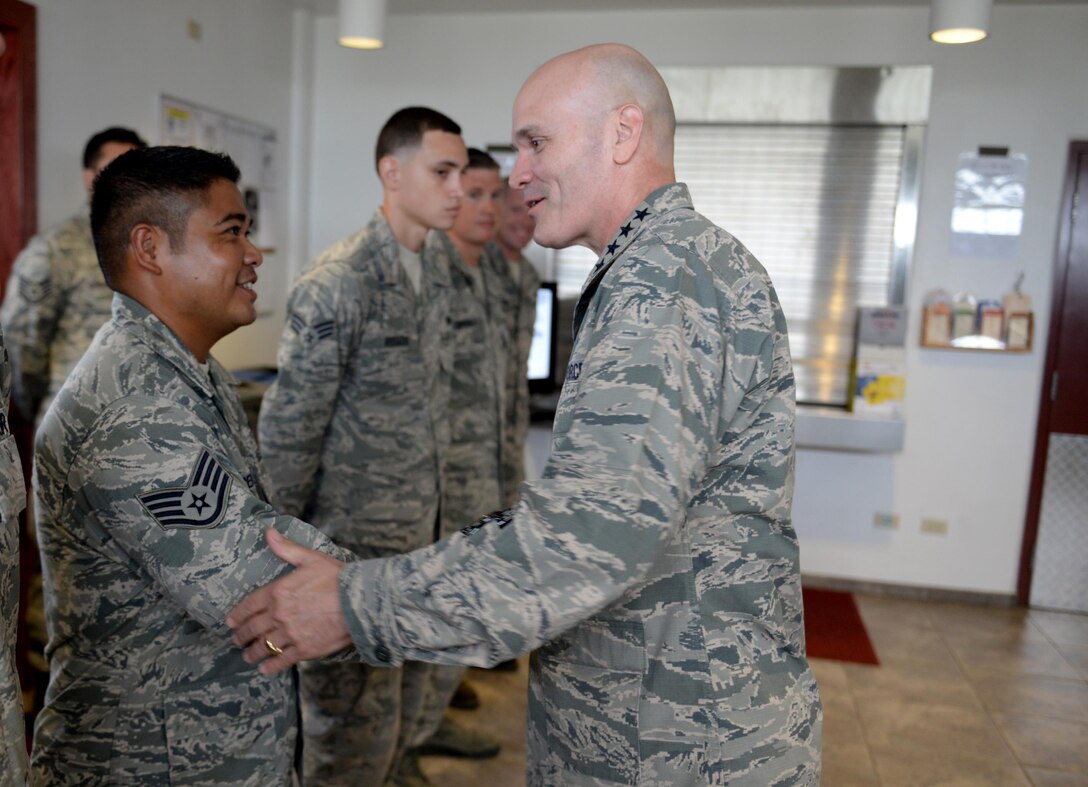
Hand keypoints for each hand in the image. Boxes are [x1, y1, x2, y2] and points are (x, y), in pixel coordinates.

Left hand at [227, 528, 352, 674]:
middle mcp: (279, 615)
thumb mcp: (311, 558)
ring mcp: (290, 634)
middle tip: (237, 640)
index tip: (231, 622)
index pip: (249, 605)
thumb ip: (287, 549)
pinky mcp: (304, 649)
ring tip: (248, 656)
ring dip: (252, 653)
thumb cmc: (337, 578)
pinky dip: (271, 666)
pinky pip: (281, 660)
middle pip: (253, 628)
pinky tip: (265, 669)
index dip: (237, 615)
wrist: (359, 601)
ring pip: (264, 647)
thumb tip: (269, 533)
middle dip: (242, 636)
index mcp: (278, 592)